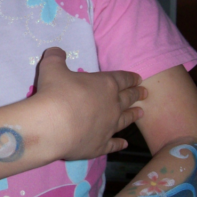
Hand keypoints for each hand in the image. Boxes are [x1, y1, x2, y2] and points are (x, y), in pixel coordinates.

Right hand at [33, 47, 144, 161]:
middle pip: (128, 98)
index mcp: (105, 85)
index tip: (138, 78)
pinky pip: (113, 144)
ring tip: (141, 113)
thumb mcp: (52, 68)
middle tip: (145, 93)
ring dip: (133, 116)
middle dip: (136, 94)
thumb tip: (57, 51)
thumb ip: (56, 57)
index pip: (122, 78)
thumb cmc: (54, 94)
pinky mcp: (100, 145)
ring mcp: (109, 127)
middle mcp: (112, 106)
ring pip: (125, 120)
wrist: (51, 127)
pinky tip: (124, 144)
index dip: (131, 78)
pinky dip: (119, 144)